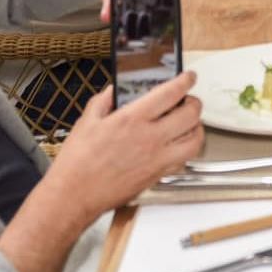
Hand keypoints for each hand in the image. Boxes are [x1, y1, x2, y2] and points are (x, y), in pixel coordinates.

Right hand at [45, 76, 202, 215]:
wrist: (75, 195)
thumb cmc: (78, 162)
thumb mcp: (87, 120)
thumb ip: (104, 100)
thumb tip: (115, 90)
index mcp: (132, 118)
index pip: (171, 93)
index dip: (185, 80)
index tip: (189, 76)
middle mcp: (150, 138)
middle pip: (191, 114)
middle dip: (194, 102)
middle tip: (188, 100)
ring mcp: (157, 159)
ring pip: (195, 140)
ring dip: (197, 127)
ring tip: (189, 122)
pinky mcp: (158, 175)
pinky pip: (185, 160)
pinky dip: (187, 150)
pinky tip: (178, 145)